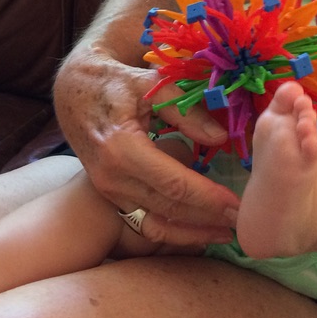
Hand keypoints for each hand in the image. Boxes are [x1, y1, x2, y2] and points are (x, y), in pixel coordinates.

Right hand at [53, 44, 238, 245]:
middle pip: (168, 207)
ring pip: (156, 222)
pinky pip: (144, 221)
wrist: (74, 93)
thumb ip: (185, 111)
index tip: (237, 205)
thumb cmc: (114, 84)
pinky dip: (173, 231)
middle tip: (242, 222)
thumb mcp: (150, 86)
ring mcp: (109, 191)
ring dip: (192, 231)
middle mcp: (112, 177)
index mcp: (121, 148)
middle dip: (207, 218)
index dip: (207, 197)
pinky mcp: (111, 196)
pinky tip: (199, 231)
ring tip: (225, 233)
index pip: (173, 182)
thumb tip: (221, 138)